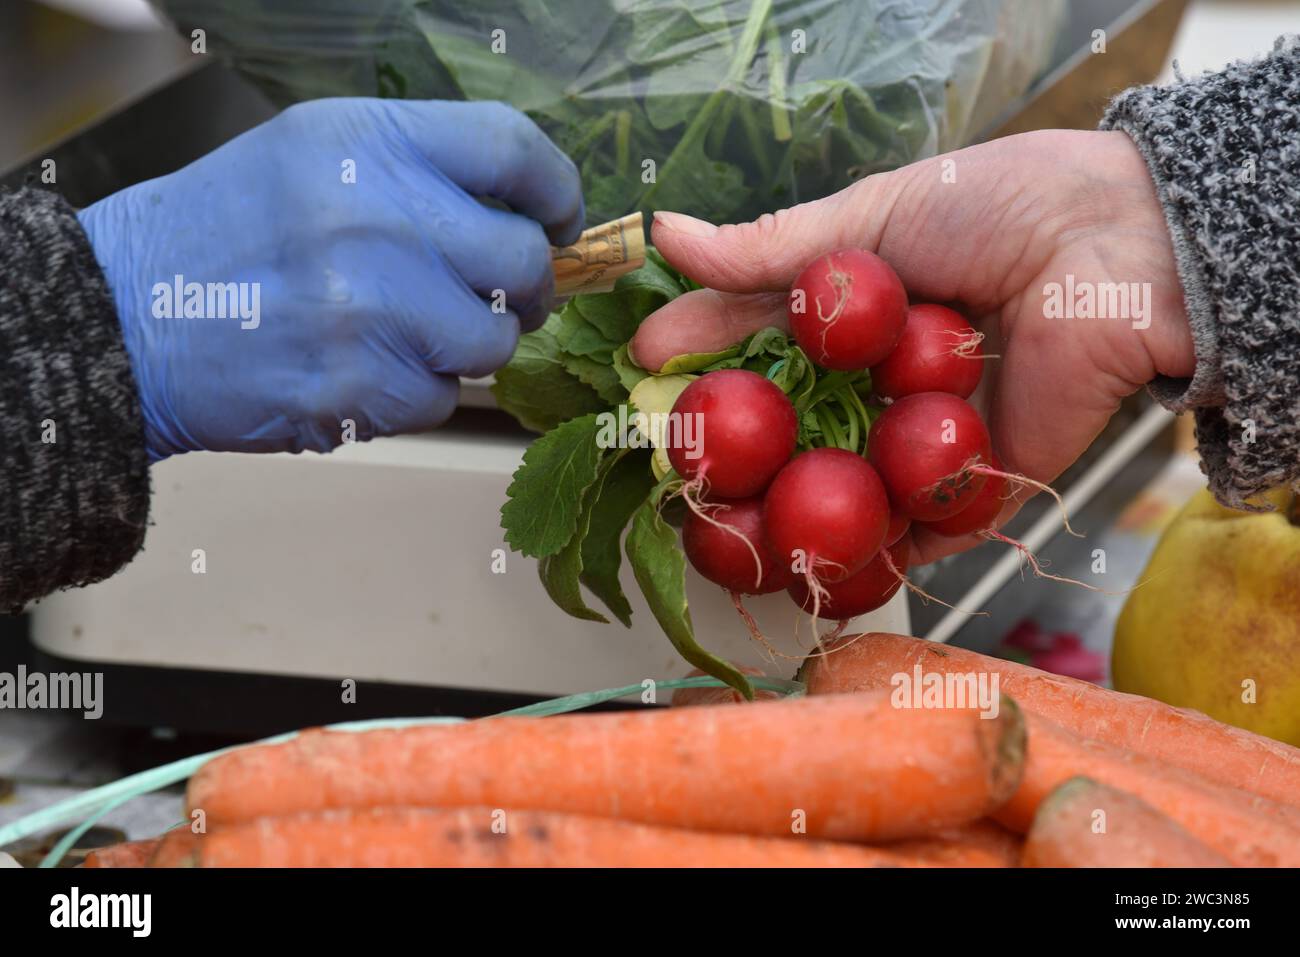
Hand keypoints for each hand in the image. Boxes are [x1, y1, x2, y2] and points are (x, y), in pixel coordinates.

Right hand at [78, 98, 582, 459]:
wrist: (125, 316)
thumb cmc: (231, 233)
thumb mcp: (312, 155)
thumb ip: (420, 174)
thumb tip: (531, 221)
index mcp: (367, 142)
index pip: (513, 149)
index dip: (556, 191)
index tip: (559, 221)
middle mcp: (377, 215)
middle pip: (522, 260)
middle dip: (525, 288)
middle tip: (499, 298)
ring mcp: (369, 306)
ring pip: (491, 342)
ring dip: (464, 348)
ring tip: (404, 334)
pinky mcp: (357, 384)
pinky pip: (440, 399)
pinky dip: (414, 393)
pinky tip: (360, 369)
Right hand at [630, 130, 1193, 563]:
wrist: (1111, 247)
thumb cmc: (996, 210)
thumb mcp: (869, 219)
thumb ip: (769, 248)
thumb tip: (666, 236)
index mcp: (846, 320)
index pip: (752, 348)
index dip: (697, 358)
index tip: (643, 366)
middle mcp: (873, 387)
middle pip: (785, 436)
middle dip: (729, 458)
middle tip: (678, 466)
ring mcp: (915, 443)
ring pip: (835, 495)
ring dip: (780, 520)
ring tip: (728, 534)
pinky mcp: (970, 489)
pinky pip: (910, 533)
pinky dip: (866, 556)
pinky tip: (808, 567)